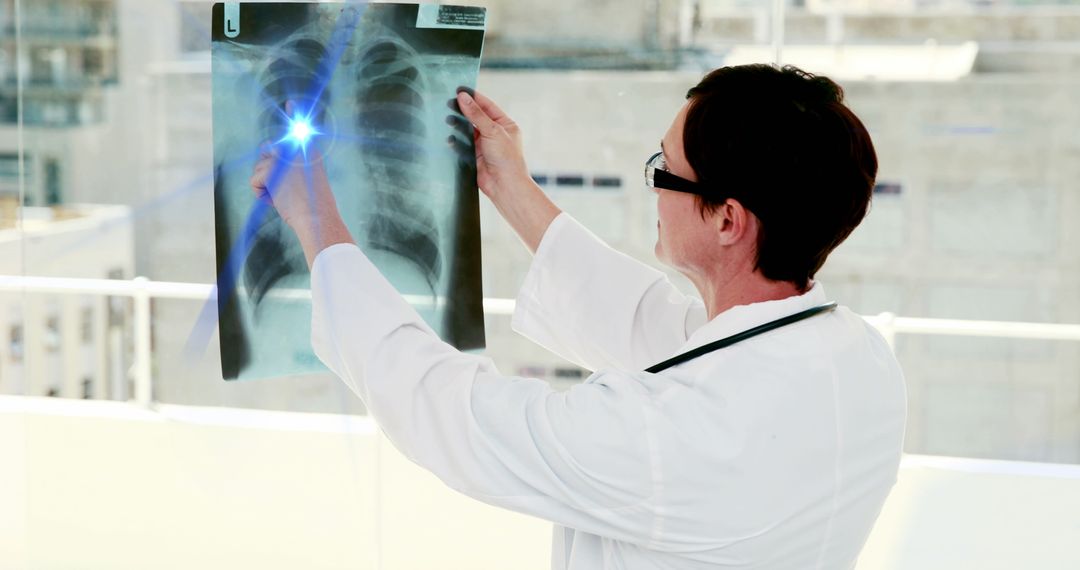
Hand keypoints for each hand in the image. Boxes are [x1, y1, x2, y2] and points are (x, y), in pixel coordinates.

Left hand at [249, 138, 352, 267]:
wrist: (318, 218)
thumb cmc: (315, 205)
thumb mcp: (308, 176)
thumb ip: (292, 164)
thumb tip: (270, 153)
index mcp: (307, 148)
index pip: (280, 145)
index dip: (277, 163)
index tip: (287, 182)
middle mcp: (295, 147)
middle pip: (266, 150)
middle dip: (266, 169)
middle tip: (277, 187)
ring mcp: (283, 158)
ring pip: (259, 168)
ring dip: (265, 185)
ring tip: (282, 198)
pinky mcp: (271, 170)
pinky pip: (254, 180)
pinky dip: (261, 194)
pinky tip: (276, 202)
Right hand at [449, 89, 560, 253]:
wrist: (505, 186)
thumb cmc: (506, 158)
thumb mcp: (492, 131)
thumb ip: (476, 114)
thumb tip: (462, 97)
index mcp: (505, 124)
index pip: (487, 105)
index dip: (473, 97)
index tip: (458, 89)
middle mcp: (495, 133)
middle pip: (476, 117)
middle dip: (462, 110)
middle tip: (446, 101)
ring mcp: (484, 145)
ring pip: (467, 130)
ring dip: (457, 125)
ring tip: (444, 118)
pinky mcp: (475, 156)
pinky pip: (463, 145)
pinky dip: (455, 141)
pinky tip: (447, 137)